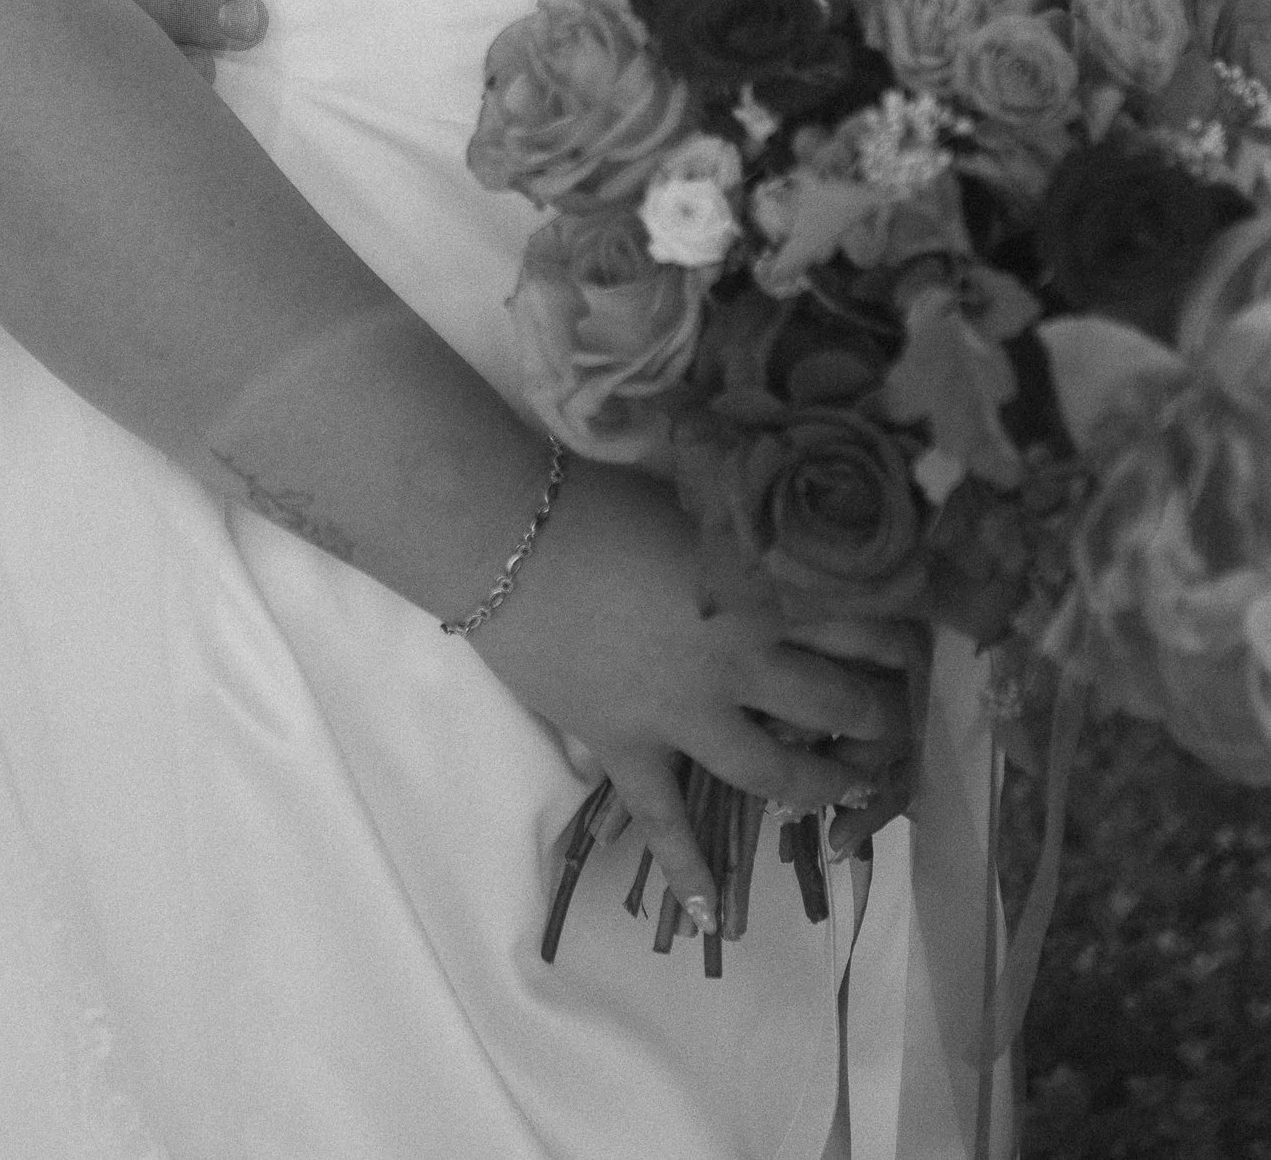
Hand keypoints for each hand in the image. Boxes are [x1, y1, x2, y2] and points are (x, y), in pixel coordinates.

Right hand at [468, 462, 918, 928]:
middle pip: (838, 700)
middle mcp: (742, 661)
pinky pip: (664, 819)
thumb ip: (743, 536)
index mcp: (762, 591)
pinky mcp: (631, 746)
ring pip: (776, 768)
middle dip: (877, 714)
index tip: (912, 645)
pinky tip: (712, 917)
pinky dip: (686, 869)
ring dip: (820, 783)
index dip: (895, 638)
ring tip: (848, 790)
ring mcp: (687, 715)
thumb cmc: (597, 500)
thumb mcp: (692, 505)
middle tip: (892, 720)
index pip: (859, 623)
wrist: (507, 537)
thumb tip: (779, 538)